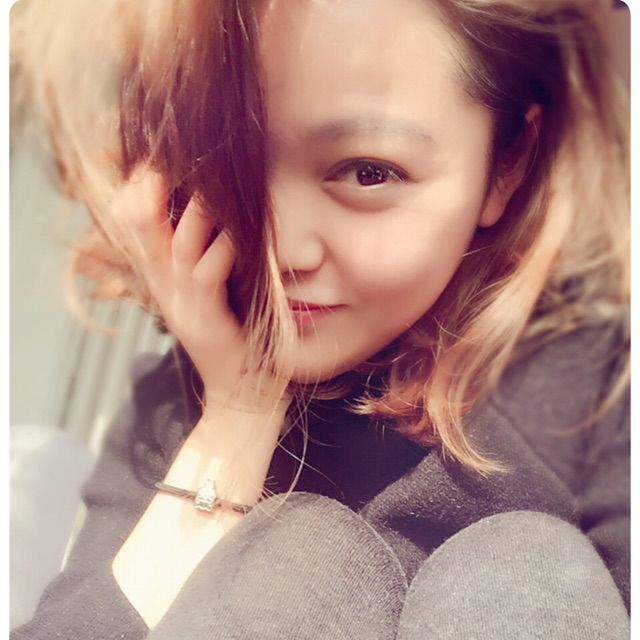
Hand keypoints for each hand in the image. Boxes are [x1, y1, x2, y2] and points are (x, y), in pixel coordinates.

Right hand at [109, 167, 289, 414]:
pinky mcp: (206, 320)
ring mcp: (183, 304)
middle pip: (140, 227)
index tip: (159, 162)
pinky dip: (223, 248)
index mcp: (164, 278)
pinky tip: (237, 234)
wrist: (240, 395)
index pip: (136, 224)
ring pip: (177, 245)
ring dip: (197, 210)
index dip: (140, 190)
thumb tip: (216, 218)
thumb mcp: (209, 293)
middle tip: (173, 158)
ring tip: (213, 182)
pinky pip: (207, 274)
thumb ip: (204, 257)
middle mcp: (166, 287)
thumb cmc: (234, 338)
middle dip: (152, 188)